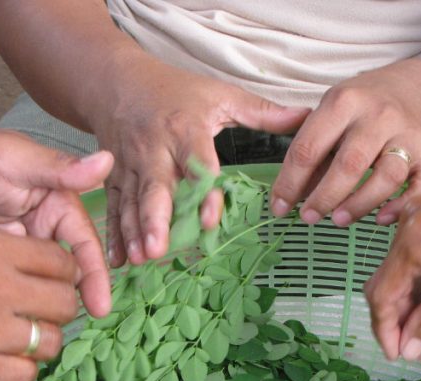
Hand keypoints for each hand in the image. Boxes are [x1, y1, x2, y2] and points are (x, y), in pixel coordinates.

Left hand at [0, 125, 113, 316]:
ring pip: (37, 288)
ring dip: (43, 309)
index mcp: (57, 207)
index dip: (95, 277)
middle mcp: (42, 234)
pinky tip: (11, 329)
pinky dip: (11, 310)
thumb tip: (107, 160)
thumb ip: (58, 168)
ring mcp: (15, 254)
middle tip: (68, 328)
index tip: (100, 307)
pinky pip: (6, 292)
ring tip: (43, 335)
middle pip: (66, 274)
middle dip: (71, 301)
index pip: (84, 246)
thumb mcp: (15, 158)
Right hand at [0, 219, 79, 380]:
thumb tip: (19, 253)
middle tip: (41, 312)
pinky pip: (23, 376)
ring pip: (50, 342)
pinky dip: (19, 371)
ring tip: (20, 339)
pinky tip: (2, 363)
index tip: (55, 281)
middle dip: (58, 307)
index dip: (64, 273)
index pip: (61, 262)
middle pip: (64, 303)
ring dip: (40, 341)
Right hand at [89, 54, 308, 266]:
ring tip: (140, 260)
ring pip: (131, 203)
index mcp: (186, 131)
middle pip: (155, 188)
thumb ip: (262, 113)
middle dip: (155, 220)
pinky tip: (118, 260)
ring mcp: (131, 166)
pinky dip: (113, 235)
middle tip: (158, 250)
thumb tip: (307, 118)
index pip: (197, 165)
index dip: (203, 192)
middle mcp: (155, 151)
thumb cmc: (177, 91)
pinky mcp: (115, 177)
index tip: (209, 220)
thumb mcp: (220, 95)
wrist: (117, 81)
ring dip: (133, 233)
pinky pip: (113, 207)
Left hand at [270, 60, 420, 228]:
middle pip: (350, 164)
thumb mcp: (332, 111)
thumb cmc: (364, 107)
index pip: (309, 148)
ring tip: (338, 220)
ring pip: (387, 177)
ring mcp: (408, 135)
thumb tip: (288, 196)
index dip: (289, 182)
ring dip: (360, 204)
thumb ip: (311, 149)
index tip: (278, 207)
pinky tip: (382, 220)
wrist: (417, 89)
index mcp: (344, 102)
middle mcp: (379, 116)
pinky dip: (403, 207)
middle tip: (308, 217)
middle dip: (324, 197)